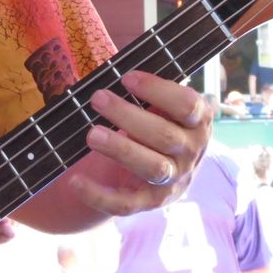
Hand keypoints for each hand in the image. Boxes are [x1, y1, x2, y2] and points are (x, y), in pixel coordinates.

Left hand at [73, 70, 210, 216]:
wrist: (164, 170)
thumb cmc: (156, 122)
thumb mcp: (161, 105)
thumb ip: (148, 90)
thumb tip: (112, 68)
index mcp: (198, 122)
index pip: (187, 105)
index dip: (158, 91)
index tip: (126, 77)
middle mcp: (191, 152)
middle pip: (165, 136)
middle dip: (129, 116)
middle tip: (97, 98)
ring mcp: (173, 179)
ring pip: (152, 167)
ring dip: (121, 149)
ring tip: (91, 134)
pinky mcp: (151, 202)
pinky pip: (126, 204)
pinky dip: (99, 195)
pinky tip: (75, 181)